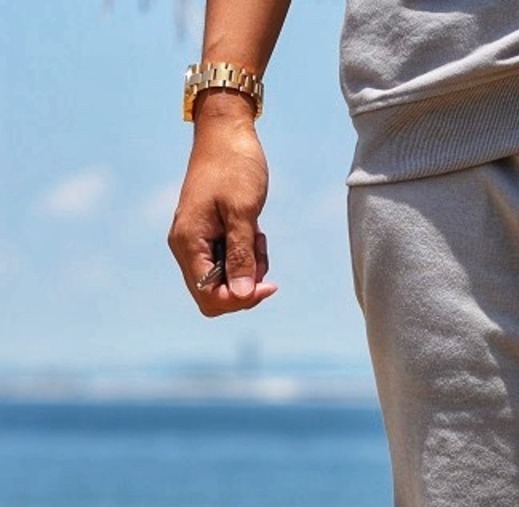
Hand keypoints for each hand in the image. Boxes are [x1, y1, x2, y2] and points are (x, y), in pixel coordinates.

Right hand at [169, 94, 276, 315]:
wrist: (225, 131)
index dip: (240, 300)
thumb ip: (242, 256)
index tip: (267, 283)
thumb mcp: (244, 213)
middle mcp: (186, 246)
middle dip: (245, 285)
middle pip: (215, 295)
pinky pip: (228, 262)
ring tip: (258, 237)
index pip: (209, 297)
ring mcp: (196, 240)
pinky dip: (246, 255)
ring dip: (248, 268)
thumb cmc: (234, 165)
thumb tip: (243, 294)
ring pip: (225, 280)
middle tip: (261, 254)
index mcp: (189, 243)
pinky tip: (254, 232)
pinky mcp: (208, 234)